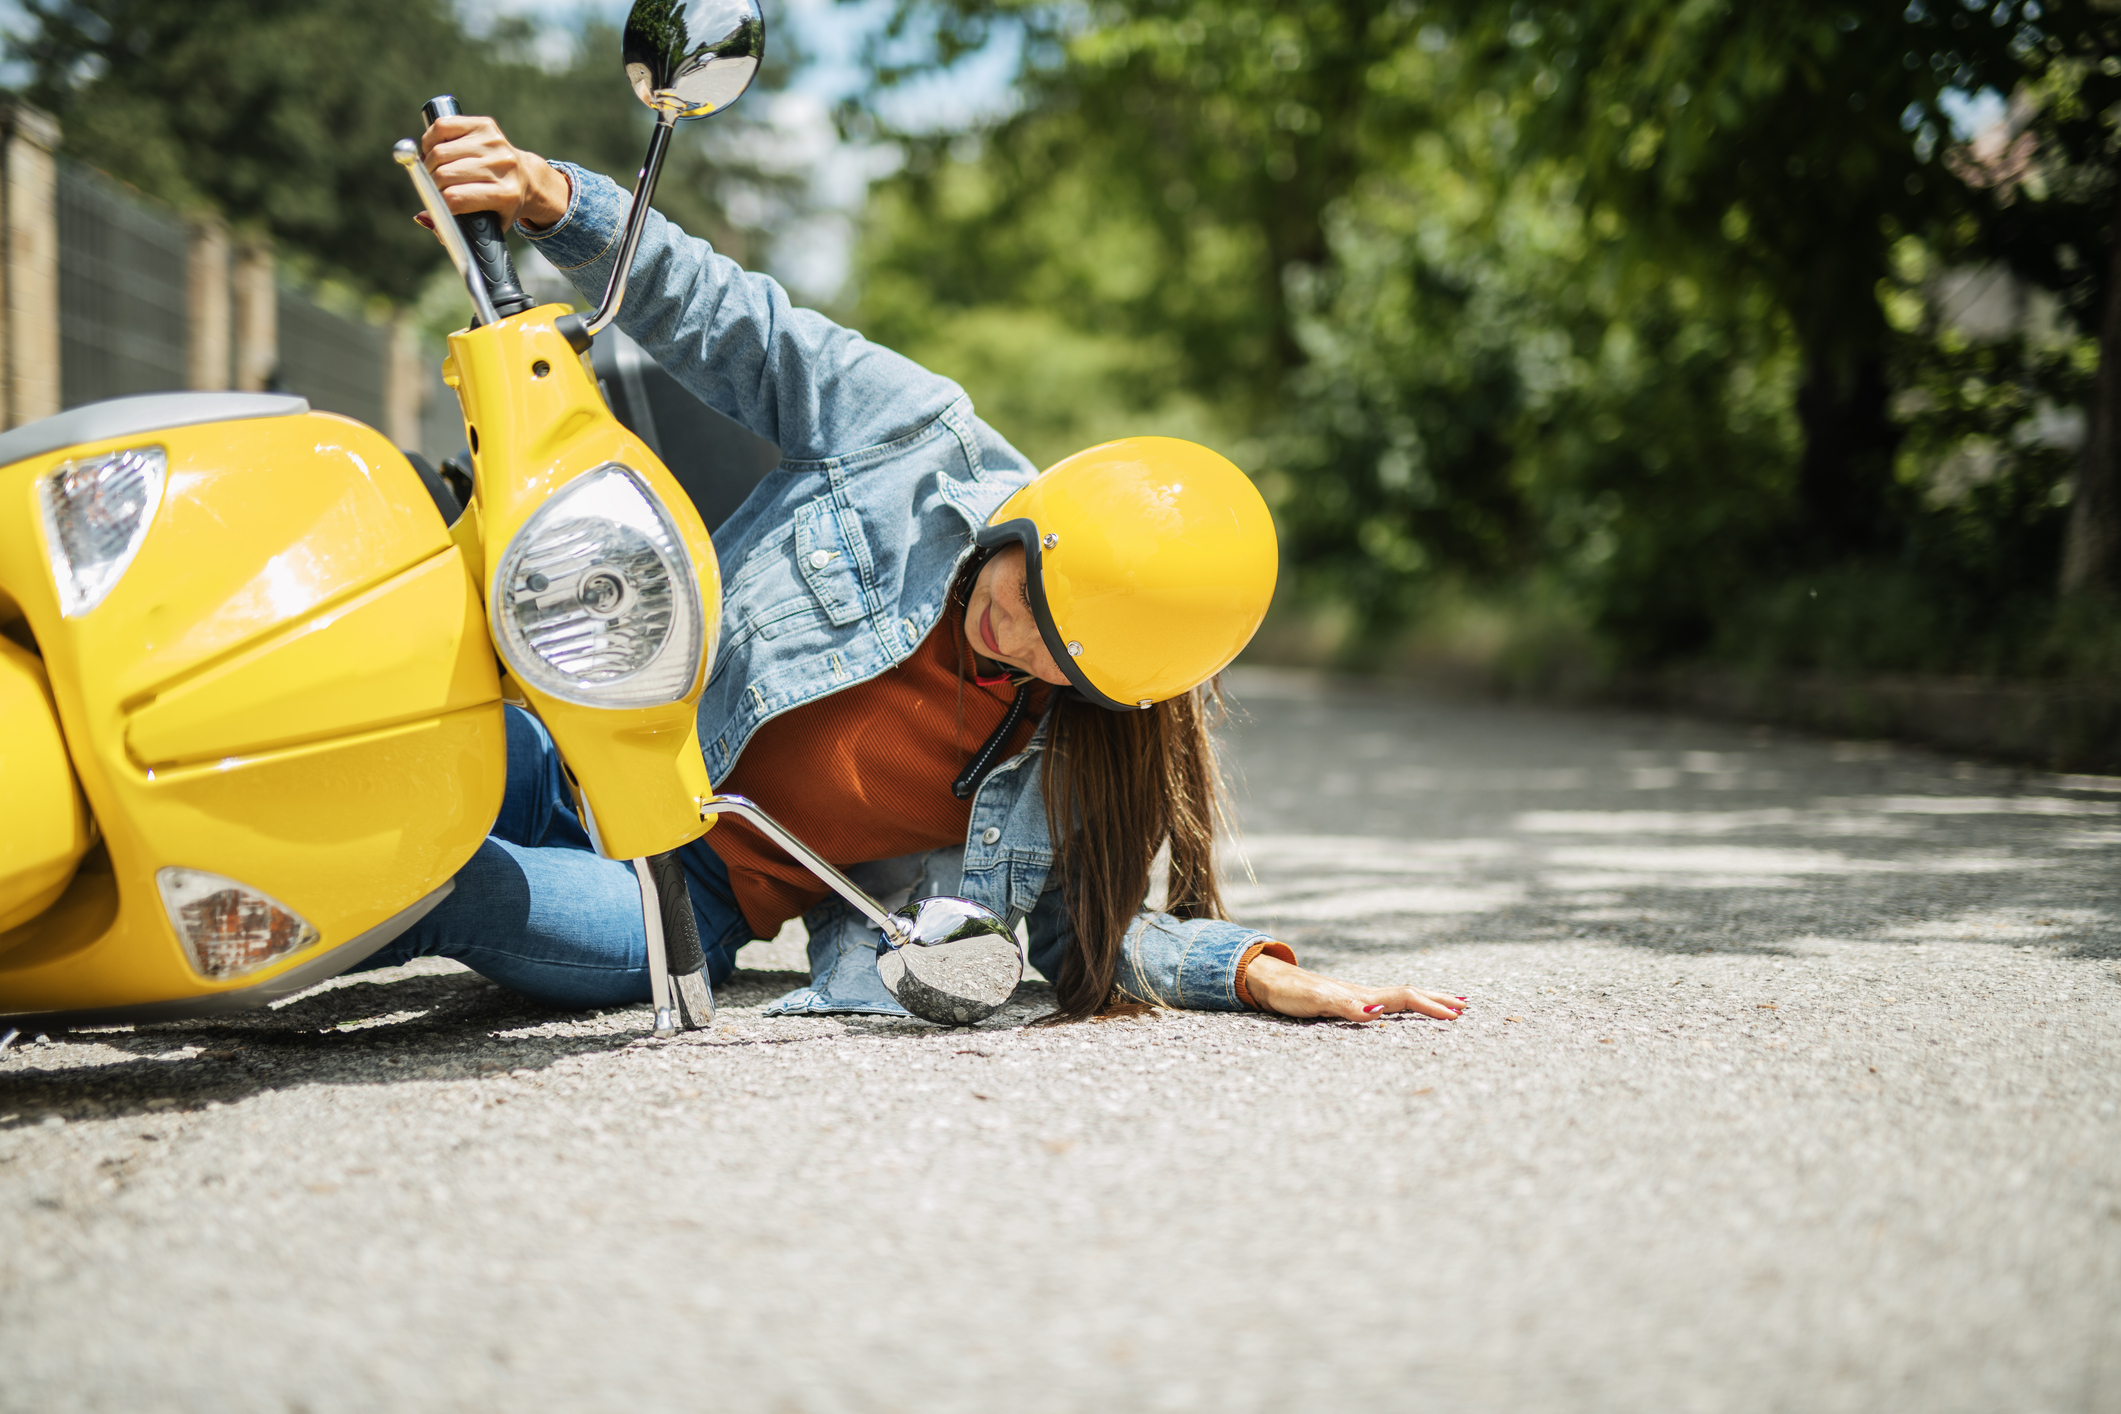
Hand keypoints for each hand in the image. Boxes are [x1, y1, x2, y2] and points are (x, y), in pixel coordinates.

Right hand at [418, 115, 570, 232]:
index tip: (434, 204)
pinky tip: (436, 149)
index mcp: (506, 195)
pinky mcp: (485, 125)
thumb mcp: (486, 224)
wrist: (526, 177)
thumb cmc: (500, 204)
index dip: (437, 203)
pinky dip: (431, 140)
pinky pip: (442, 127)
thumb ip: (454, 228)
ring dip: (429, 163)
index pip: (455, 198)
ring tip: (435, 170)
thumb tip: (423, 217)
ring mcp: (495, 143)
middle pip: (444, 174)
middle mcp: (503, 166)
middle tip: (434, 187)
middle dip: (431, 183)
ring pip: (439, 152)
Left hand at [1244, 953, 1464, 1022]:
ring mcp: (1356, 997)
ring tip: (1446, 1006)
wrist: (1266, 981)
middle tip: (1466, 1007)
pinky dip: (1403, 1007)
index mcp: (1363, 993)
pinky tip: (1400, 1012)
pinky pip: (1385, 1004)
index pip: (1406, 998)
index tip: (1456, 1017)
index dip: (1431, 1007)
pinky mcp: (1346, 1003)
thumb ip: (1346, 1006)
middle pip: (1409, 994)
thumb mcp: (1316, 1000)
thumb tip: (1378, 1013)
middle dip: (1437, 1000)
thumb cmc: (1289, 992)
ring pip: (1399, 998)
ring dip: (1424, 1001)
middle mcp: (1364, 993)